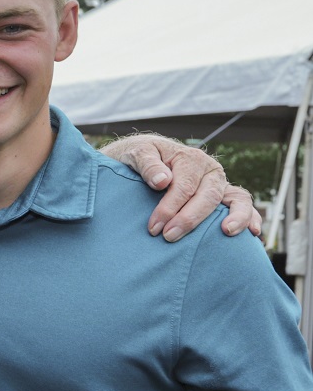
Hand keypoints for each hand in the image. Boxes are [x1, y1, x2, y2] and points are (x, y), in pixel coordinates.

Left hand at [103, 134, 261, 240]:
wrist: (146, 157)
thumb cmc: (141, 157)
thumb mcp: (137, 153)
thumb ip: (147, 165)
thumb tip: (162, 181)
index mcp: (191, 159)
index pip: (184, 187)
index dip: (169, 208)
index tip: (154, 227)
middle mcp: (210, 171)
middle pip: (208, 196)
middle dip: (189, 219)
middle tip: (169, 236)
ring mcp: (220, 184)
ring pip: (236, 199)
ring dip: (235, 217)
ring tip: (227, 232)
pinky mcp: (224, 196)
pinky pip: (243, 206)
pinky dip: (251, 218)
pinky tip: (253, 234)